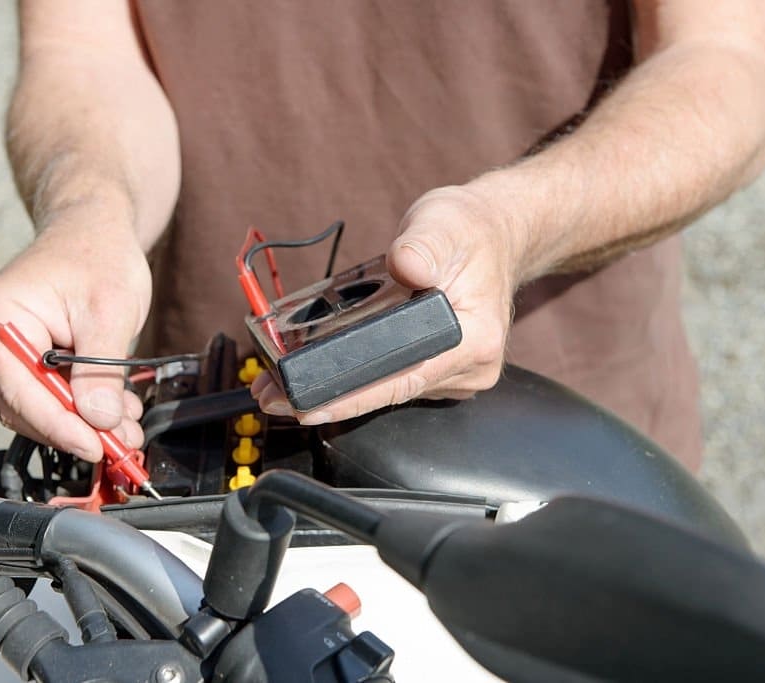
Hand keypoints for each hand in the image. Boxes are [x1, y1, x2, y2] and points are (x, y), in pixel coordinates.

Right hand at [0, 211, 151, 461]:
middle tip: (120, 444)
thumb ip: (102, 370)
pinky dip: (81, 408)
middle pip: (24, 406)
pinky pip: (47, 396)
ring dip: (82, 423)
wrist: (94, 230)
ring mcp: (2, 351)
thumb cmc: (97, 254)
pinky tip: (114, 411)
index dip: (60, 426)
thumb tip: (98, 420)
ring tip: (126, 428)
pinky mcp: (23, 360)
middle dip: (76, 429)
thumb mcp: (110, 310)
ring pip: (37, 408)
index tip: (95, 446)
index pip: (19, 390)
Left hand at [252, 184, 523, 422]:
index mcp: (474, 338)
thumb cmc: (467, 230)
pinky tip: (317, 369)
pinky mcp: (437, 370)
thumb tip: (405, 265)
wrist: (494, 235)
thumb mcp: (443, 222)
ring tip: (279, 383)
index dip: (353, 396)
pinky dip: (356, 375)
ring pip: (387, 390)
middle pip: (389, 393)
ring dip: (337, 388)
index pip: (404, 379)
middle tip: (271, 394)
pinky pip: (392, 379)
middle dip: (329, 396)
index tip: (308, 404)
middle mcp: (467, 366)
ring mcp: (453, 374)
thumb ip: (423, 244)